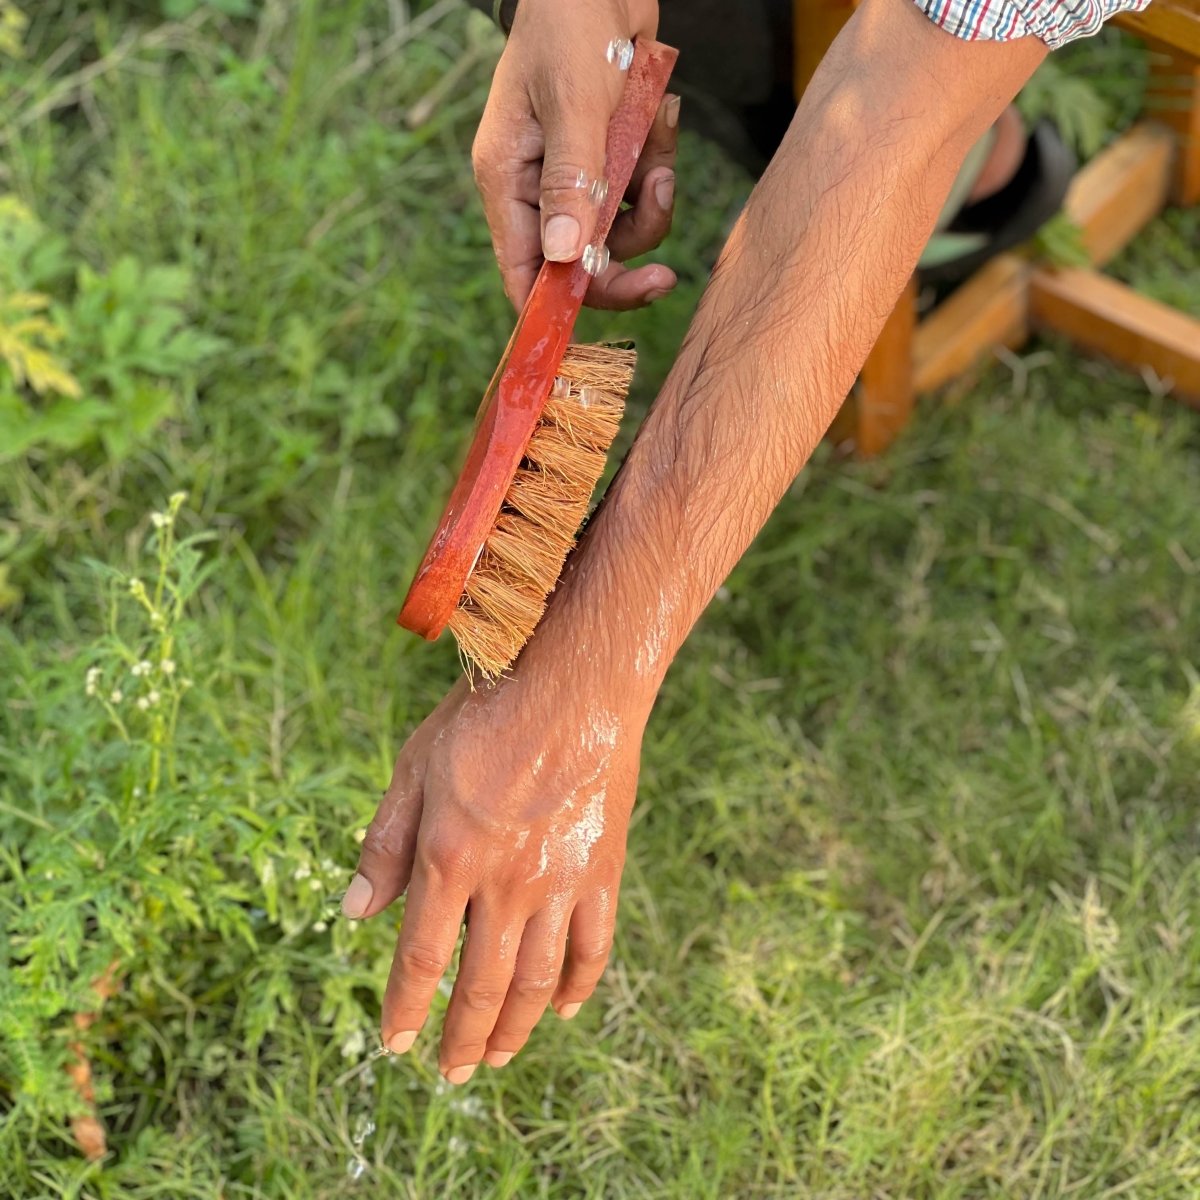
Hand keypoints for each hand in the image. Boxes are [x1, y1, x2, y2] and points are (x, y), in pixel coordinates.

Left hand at [342, 672, 643, 1080]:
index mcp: (450, 858)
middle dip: (461, 1038)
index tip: (395, 1043)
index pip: (422, 958)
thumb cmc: (486, 716)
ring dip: (516, 1029)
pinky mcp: (603, 870)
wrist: (575, 683)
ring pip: (539, 980)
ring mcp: (561, 882)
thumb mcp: (415, 767)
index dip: (406, 1008)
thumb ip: (385, 844)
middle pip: (484, 985)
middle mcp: (506, 883)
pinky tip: (566, 1011)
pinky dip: (579, 986)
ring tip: (496, 1058)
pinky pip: (594, 946)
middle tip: (450, 1073)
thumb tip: (353, 915)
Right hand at [472, 0, 679, 310]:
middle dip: (625, 263)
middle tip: (665, 277)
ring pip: (619, 231)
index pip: (521, 273)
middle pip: (579, 265)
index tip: (595, 330)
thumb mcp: (573, 104)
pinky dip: (657, 163)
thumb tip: (564, 259)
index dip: (554, 310)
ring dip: (650, 202)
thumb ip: (571, 182)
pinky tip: (661, 115)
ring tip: (658, 147)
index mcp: (507, 181)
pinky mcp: (609, 158)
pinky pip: (640, 192)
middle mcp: (537, 189)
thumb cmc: (572, 25)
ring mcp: (575, 176)